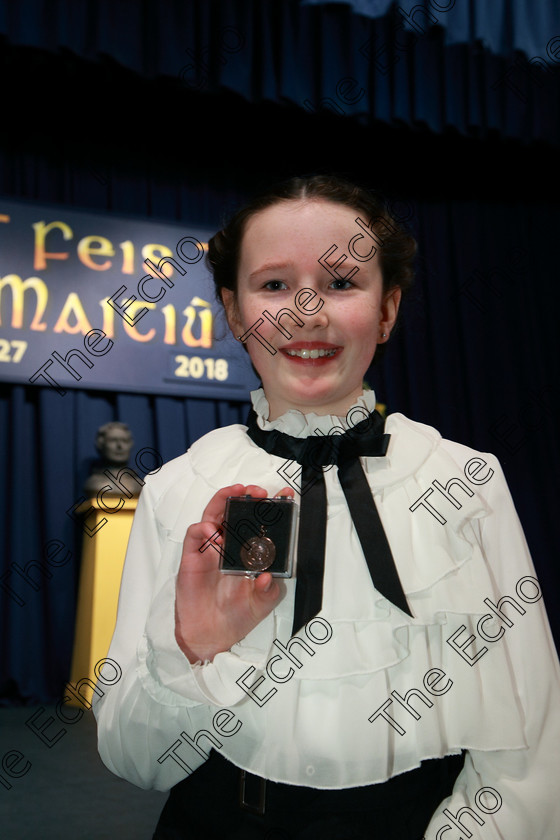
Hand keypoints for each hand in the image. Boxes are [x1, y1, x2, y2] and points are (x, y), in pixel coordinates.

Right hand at [175, 483, 294, 663]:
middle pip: (235, 510)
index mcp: (249, 551)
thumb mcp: (262, 604)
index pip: (259, 522)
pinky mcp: (192, 557)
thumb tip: (268, 576)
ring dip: (223, 500)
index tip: (284, 496)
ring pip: (213, 513)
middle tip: (257, 492)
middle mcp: (230, 544)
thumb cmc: (237, 615)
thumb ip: (269, 591)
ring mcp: (210, 548)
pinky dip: (203, 528)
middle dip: (246, 496)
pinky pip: (194, 534)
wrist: (211, 635)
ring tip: (234, 494)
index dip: (271, 507)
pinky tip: (214, 534)